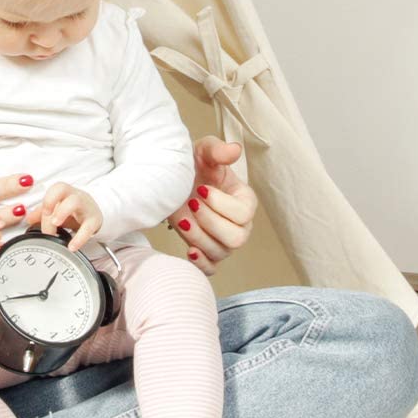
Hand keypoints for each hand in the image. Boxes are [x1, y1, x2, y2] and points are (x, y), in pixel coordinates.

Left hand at [27, 182, 102, 250]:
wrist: (95, 214)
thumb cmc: (74, 210)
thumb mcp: (58, 209)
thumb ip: (42, 213)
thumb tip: (29, 218)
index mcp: (65, 192)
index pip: (56, 188)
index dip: (48, 198)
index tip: (43, 213)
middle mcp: (75, 195)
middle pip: (62, 190)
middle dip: (50, 206)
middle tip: (46, 227)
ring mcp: (86, 207)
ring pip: (75, 202)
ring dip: (61, 213)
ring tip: (55, 230)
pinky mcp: (95, 221)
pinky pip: (88, 228)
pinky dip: (79, 238)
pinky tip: (71, 246)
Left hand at [166, 137, 256, 275]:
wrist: (173, 181)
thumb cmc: (194, 165)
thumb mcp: (204, 152)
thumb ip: (218, 151)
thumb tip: (235, 150)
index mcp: (244, 200)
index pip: (243, 214)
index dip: (221, 205)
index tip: (202, 190)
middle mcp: (239, 224)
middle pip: (237, 238)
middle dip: (211, 223)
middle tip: (192, 204)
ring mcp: (223, 241)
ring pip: (220, 252)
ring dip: (199, 238)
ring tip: (183, 220)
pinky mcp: (207, 252)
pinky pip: (210, 268)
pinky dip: (201, 263)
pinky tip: (189, 250)